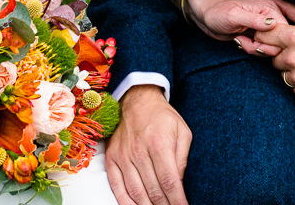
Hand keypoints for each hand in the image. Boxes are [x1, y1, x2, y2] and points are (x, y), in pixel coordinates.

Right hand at [107, 85, 190, 204]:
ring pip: (135, 192)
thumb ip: (182, 158)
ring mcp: (123, 156)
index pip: (169, 181)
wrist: (137, 100)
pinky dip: (125, 202)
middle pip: (153, 190)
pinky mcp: (112, 158)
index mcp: (159, 143)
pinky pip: (117, 186)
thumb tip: (179, 184)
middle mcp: (139, 151)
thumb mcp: (182, 131)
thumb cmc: (162, 117)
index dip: (177, 200)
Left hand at [185, 0, 284, 55]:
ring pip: (270, 49)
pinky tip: (241, 42)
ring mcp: (265, 28)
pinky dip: (251, 49)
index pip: (285, 31)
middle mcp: (271, 18)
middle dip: (261, 47)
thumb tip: (273, 23)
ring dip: (254, 49)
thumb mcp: (234, 15)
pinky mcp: (259, 36)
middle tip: (245, 41)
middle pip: (279, 43)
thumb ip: (254, 20)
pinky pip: (262, 50)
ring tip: (241, 40)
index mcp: (270, 9)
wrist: (206, 16)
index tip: (255, 40)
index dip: (271, 41)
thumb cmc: (217, 12)